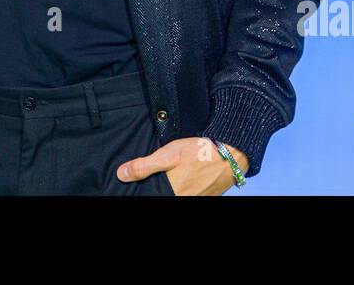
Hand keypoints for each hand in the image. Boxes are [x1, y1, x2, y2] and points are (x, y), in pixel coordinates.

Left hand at [116, 138, 248, 195]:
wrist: (232, 153)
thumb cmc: (200, 152)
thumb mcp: (168, 154)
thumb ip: (144, 166)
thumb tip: (121, 175)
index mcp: (173, 194)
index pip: (154, 196)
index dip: (148, 191)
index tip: (144, 186)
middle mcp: (186, 200)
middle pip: (166, 195)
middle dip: (161, 189)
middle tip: (165, 177)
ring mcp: (198, 200)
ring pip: (179, 195)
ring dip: (175, 189)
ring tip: (175, 177)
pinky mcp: (208, 197)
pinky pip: (193, 195)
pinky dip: (188, 189)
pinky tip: (187, 178)